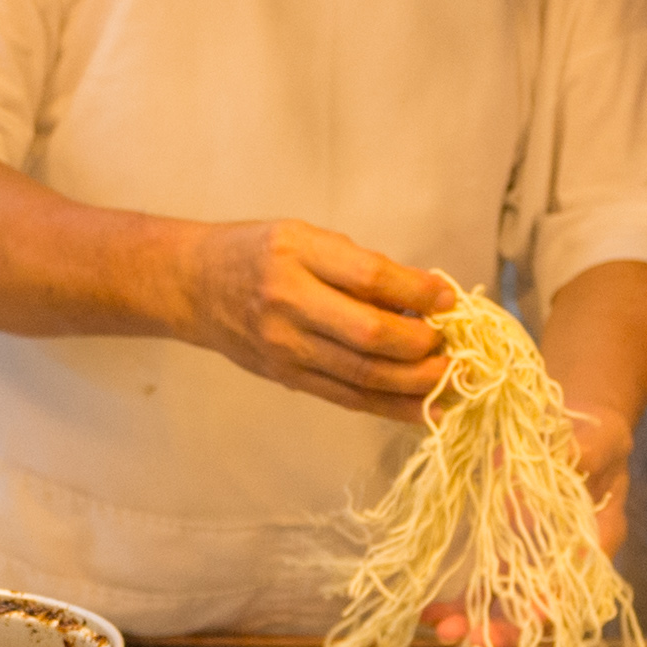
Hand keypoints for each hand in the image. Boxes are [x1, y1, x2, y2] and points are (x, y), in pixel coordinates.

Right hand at [173, 220, 454, 422]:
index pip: (368, 277)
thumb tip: (426, 298)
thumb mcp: (306, 237)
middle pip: (368, 334)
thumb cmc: (257, 253)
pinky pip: (349, 399)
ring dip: (416, 381)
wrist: (195, 286)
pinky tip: (428, 409)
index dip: (416, 292)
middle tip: (451, 341)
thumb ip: (359, 264)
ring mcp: (285, 347)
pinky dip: (393, 407)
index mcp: (296, 254)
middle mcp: (287, 302)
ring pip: (362, 375)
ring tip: (450, 375)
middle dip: (421, 344)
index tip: (448, 297)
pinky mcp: (288, 377)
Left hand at [420, 409, 631, 646]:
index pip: (581, 583)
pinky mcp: (512, 557)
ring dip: (476, 621)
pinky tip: (429, 610)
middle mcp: (570, 563)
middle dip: (506, 628)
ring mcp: (538, 564)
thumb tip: (509, 471)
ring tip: (439, 628)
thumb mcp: (596, 437)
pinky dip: (461, 602)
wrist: (582, 429)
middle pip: (542, 608)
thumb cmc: (596, 434)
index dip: (557, 603)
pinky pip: (487, 588)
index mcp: (599, 538)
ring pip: (511, 606)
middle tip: (467, 636)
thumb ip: (571, 455)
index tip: (530, 615)